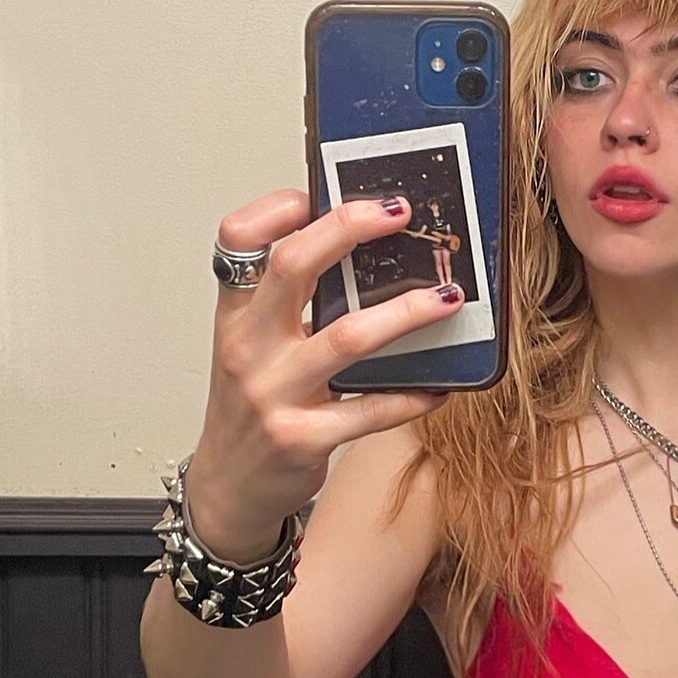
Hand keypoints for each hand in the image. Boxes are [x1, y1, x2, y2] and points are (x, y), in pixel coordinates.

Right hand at [186, 188, 462, 562]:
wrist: (230, 486)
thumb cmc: (252, 407)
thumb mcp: (253, 346)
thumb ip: (289, 302)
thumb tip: (364, 253)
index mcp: (235, 313)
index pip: (237, 239)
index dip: (277, 207)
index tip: (321, 191)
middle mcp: (248, 346)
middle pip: (294, 266)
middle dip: (350, 228)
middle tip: (401, 213)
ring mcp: (274, 393)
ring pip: (347, 336)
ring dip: (405, 312)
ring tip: (447, 299)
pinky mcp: (303, 438)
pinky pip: (371, 411)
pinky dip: (412, 395)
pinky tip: (441, 386)